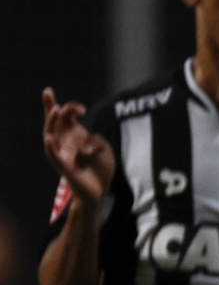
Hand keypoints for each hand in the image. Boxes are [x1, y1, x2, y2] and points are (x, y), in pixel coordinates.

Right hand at [42, 88, 114, 206]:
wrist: (99, 192)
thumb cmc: (100, 170)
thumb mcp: (105, 150)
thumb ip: (99, 139)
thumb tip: (91, 135)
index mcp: (75, 137)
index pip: (66, 118)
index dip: (71, 109)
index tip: (82, 109)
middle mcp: (65, 143)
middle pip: (54, 122)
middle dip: (51, 106)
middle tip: (48, 92)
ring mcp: (62, 154)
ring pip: (51, 135)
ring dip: (51, 122)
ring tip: (54, 111)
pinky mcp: (63, 167)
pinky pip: (54, 156)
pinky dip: (51, 147)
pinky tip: (49, 138)